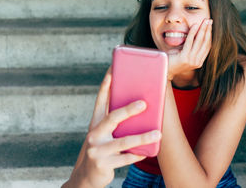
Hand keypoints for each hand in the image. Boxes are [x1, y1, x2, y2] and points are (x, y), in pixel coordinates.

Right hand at [63, 68, 161, 187]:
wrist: (87, 175)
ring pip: (123, 142)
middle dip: (128, 110)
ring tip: (158, 133)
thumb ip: (116, 121)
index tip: (113, 71)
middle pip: (112, 118)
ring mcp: (97, 150)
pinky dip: (137, 155)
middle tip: (144, 104)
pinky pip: (125, 159)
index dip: (106, 85)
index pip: (100, 101)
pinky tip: (147, 152)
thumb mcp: (104, 134)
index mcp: (95, 123)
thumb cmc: (102, 148)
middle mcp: (93, 134)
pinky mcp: (103, 165)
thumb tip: (142, 106)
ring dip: (142, 137)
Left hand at [167, 19, 212, 80]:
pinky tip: (195, 25)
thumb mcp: (184, 52)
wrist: (164, 70)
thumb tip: (196, 32)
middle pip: (205, 43)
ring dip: (202, 29)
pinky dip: (193, 32)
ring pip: (199, 42)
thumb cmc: (172, 60)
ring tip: (204, 21)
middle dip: (208, 30)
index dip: (209, 35)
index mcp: (198, 62)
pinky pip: (190, 42)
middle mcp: (197, 62)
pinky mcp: (184, 58)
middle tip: (209, 20)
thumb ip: (191, 46)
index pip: (207, 46)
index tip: (210, 26)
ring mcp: (191, 61)